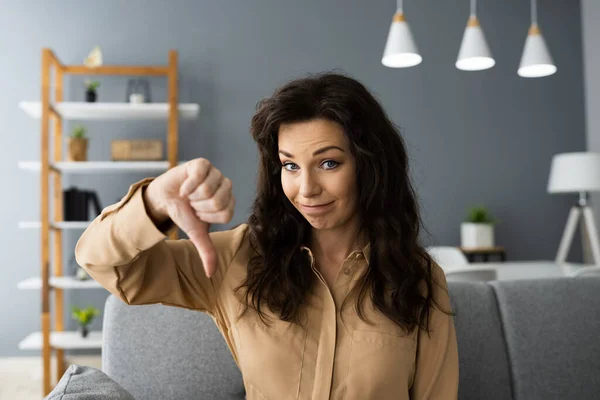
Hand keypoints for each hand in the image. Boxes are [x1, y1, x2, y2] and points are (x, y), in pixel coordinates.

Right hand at [144, 158, 234, 277]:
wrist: (166, 198)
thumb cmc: (184, 213)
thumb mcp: (196, 233)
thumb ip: (206, 251)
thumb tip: (210, 274)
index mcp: (229, 203)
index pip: (225, 213)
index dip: (207, 216)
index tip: (199, 214)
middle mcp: (226, 186)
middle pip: (218, 201)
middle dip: (199, 206)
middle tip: (193, 203)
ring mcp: (216, 173)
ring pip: (208, 189)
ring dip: (192, 195)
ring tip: (189, 194)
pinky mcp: (202, 163)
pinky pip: (199, 175)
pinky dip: (187, 184)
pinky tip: (185, 186)